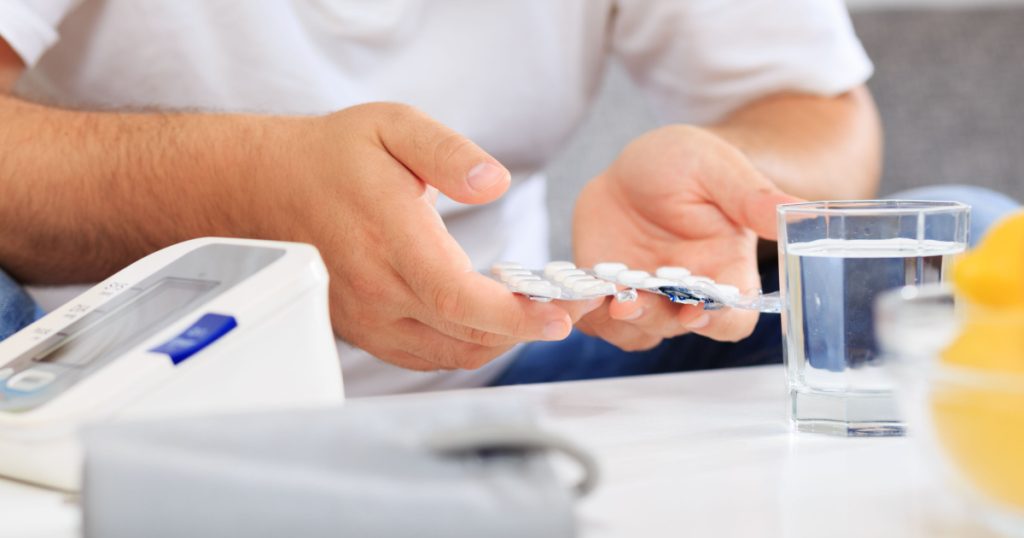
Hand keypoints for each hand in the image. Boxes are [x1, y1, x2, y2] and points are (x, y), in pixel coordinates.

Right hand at [261, 103, 594, 369]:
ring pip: (452, 352)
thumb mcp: (393, 126)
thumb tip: (495, 182)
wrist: (272, 187)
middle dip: (529, 327)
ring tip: (542, 312)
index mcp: (388, 236)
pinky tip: (494, 322)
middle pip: (465, 332)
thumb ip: (448, 152)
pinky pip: (429, 355)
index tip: (560, 316)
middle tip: (575, 307)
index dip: (513, 315)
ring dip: (503, 340)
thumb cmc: (335, 156)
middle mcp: (376, 288)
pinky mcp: (367, 332)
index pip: (457, 295)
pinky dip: (470, 346)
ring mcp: (369, 317)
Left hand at [573, 125, 800, 350]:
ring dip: (615, 320)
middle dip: (653, 317)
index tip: (695, 310)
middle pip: (677, 328)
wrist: (638, 167)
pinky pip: (594, 317)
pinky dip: (580, 312)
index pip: (733, 317)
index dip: (718, 321)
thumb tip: (804, 214)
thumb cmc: (688, 163)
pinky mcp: (607, 291)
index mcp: (726, 271)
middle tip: (628, 299)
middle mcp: (686, 293)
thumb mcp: (719, 170)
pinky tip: (568, 296)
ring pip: (634, 331)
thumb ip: (754, 198)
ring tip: (599, 294)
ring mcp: (645, 295)